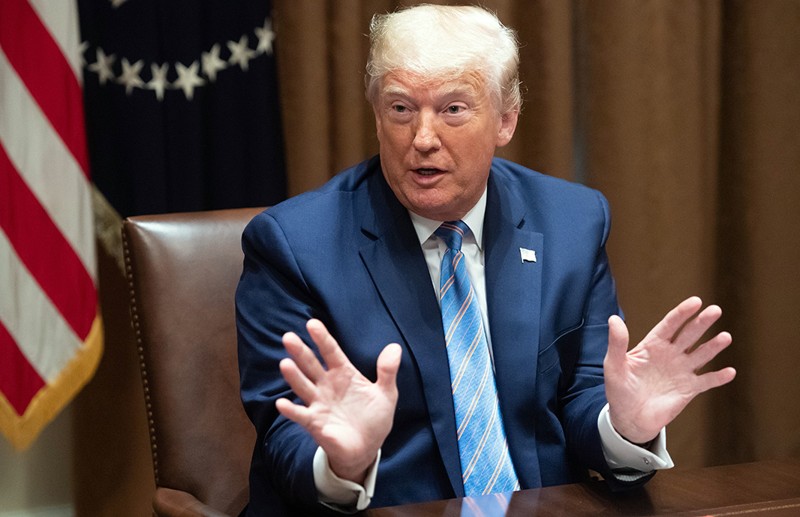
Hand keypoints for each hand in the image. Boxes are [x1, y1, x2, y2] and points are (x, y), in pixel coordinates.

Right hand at [276, 319, 401, 483]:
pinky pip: (301, 416)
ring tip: (285, 363)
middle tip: (288, 337)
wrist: (367, 448)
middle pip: (312, 365)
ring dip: (294, 376)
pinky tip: (282, 403)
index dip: (322, 338)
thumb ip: (387, 371)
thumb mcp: (386, 393)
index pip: (331, 352)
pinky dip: (291, 410)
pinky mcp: (315, 424)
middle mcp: (327, 386)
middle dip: (300, 352)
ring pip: (303, 386)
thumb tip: (395, 347)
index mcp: (344, 374)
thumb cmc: (374, 418)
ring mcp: (319, 404)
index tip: (312, 324)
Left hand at [604, 297, 735, 443]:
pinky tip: (730, 372)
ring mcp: (681, 371)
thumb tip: (613, 319)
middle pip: (689, 334)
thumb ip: (617, 343)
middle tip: (715, 310)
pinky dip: (718, 377)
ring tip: (725, 337)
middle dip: (702, 322)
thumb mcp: (614, 365)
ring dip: (713, 346)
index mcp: (653, 345)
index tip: (695, 302)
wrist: (629, 418)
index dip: (682, 313)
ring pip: (701, 355)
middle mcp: (671, 354)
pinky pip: (706, 381)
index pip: (670, 324)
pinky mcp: (689, 390)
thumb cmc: (619, 390)